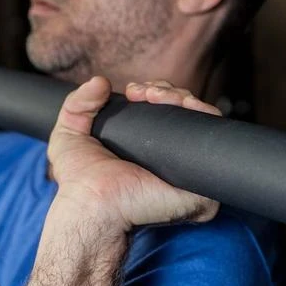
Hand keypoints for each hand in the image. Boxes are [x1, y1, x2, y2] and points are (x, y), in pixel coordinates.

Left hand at [48, 77, 219, 232]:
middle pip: (184, 110)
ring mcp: (187, 168)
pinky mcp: (201, 182)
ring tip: (156, 96)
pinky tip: (186, 107)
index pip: (164, 110)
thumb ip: (77, 103)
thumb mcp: (68, 133)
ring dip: (184, 97)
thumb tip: (100, 81)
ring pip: (202, 120)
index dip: (154, 92)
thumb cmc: (79, 178)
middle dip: (166, 91)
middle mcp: (169, 155)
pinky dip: (206, 116)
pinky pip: (217, 144)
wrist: (91, 204)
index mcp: (147, 146)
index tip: (133, 91)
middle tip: (142, 94)